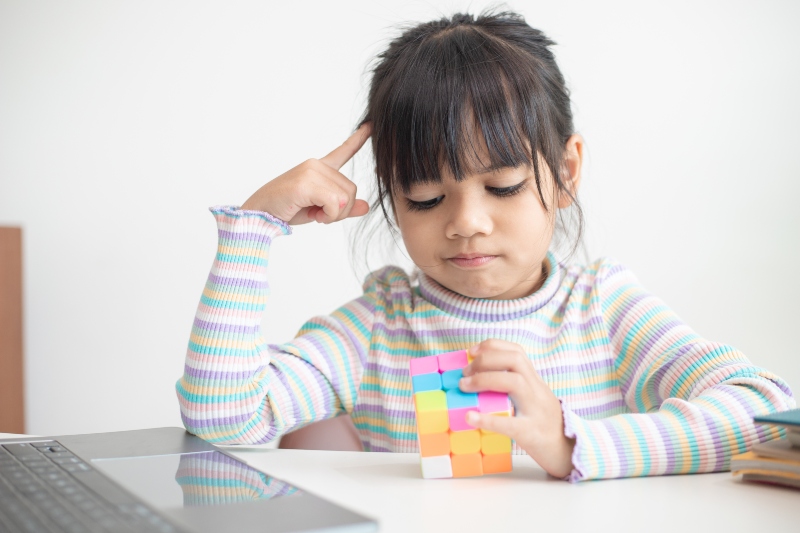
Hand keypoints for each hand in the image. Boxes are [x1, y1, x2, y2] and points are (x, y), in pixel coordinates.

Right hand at [240, 123, 371, 224]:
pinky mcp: (305, 183)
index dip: (359, 139)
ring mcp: (310, 171)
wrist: (259, 215)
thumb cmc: (286, 210)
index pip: (343, 151)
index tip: (372, 125)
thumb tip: (366, 207)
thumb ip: (343, 207)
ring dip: (334, 215)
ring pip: (345, 198)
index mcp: (318, 168)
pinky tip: (315, 215)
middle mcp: (316, 165)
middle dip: (341, 210)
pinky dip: (329, 216)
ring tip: (316, 214)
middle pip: (351, 190)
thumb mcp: (320, 209)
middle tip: (321, 215)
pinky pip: (335, 203)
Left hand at [459, 339, 575, 478]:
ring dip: (484, 380)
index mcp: (535, 382)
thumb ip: (515, 388)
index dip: (492, 346)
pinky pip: (510, 424)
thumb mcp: (534, 399)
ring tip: (464, 387)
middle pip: (515, 360)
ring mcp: (536, 410)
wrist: (570, 451)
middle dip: (486, 360)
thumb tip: (479, 379)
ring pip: (515, 382)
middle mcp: (537, 391)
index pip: (517, 352)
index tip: (471, 352)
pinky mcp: (531, 433)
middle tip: (465, 373)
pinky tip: (470, 417)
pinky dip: (488, 420)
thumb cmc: (546, 425)